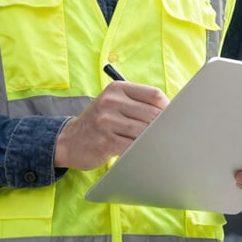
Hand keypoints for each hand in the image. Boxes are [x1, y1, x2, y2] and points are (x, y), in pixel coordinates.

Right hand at [53, 81, 168, 169]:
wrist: (68, 140)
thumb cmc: (100, 122)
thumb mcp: (114, 104)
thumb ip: (137, 103)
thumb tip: (170, 111)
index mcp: (117, 89)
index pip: (153, 94)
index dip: (167, 107)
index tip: (173, 117)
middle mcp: (111, 101)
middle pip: (151, 113)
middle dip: (163, 126)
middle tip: (171, 135)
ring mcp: (107, 121)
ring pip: (144, 131)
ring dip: (154, 140)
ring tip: (159, 144)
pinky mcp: (105, 141)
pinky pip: (132, 146)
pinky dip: (142, 150)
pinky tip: (145, 153)